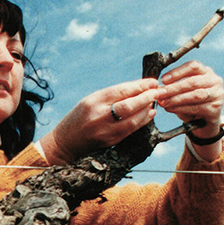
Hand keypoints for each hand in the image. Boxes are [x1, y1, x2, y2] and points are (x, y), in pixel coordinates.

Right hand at [39, 78, 160, 163]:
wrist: (64, 143)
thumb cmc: (78, 118)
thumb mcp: (90, 101)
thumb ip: (111, 96)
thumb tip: (137, 89)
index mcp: (93, 102)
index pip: (121, 91)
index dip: (140, 86)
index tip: (152, 82)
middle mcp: (99, 116)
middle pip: (129, 105)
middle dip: (147, 97)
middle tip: (159, 91)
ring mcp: (105, 131)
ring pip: (133, 120)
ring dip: (147, 110)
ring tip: (155, 102)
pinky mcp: (110, 142)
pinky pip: (131, 130)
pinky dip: (142, 121)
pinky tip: (149, 114)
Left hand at [157, 61, 223, 140]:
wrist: (204, 121)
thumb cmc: (191, 102)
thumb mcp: (183, 91)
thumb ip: (174, 87)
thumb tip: (159, 88)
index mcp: (205, 71)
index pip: (192, 66)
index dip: (177, 72)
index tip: (163, 80)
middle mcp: (214, 80)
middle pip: (192, 82)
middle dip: (173, 88)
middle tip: (160, 93)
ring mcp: (218, 94)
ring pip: (195, 95)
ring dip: (177, 99)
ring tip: (164, 102)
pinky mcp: (216, 108)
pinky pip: (197, 108)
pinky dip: (182, 109)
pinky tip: (171, 109)